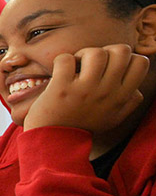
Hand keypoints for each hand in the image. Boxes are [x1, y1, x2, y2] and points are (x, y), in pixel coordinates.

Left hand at [24, 44, 148, 132]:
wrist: (55, 144)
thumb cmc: (82, 127)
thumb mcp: (114, 119)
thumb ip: (129, 103)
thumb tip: (136, 88)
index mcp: (121, 97)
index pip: (141, 62)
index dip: (126, 57)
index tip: (110, 66)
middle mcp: (107, 92)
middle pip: (121, 50)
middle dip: (105, 51)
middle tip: (91, 64)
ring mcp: (84, 90)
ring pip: (95, 52)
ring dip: (83, 54)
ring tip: (75, 67)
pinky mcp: (61, 88)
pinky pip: (65, 59)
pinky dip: (61, 61)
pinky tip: (59, 73)